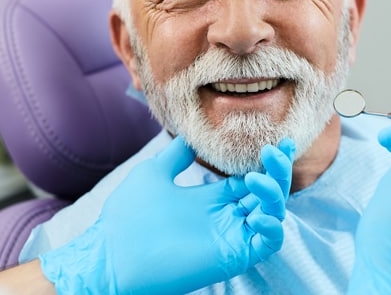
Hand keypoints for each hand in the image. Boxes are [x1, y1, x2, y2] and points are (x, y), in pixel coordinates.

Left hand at [40, 136, 294, 294]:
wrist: (112, 255)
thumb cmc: (127, 217)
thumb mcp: (154, 173)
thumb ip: (176, 155)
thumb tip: (191, 135)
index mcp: (211, 199)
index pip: (250, 179)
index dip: (268, 162)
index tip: (279, 141)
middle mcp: (226, 217)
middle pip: (267, 193)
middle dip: (278, 171)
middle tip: (277, 150)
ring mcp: (231, 236)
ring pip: (272, 214)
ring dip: (274, 194)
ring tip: (255, 178)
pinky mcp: (233, 255)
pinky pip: (267, 243)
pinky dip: (272, 228)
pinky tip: (258, 214)